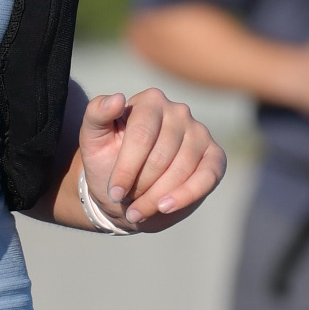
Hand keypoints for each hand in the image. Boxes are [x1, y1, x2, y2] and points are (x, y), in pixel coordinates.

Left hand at [78, 88, 225, 230]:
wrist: (127, 190)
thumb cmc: (108, 161)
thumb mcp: (93, 140)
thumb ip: (96, 115)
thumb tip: (116, 99)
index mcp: (150, 101)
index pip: (141, 137)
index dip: (126, 169)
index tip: (114, 192)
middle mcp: (179, 112)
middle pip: (161, 157)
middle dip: (140, 185)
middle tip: (125, 201)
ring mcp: (200, 133)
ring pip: (181, 170)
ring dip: (156, 197)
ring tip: (137, 210)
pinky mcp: (215, 157)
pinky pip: (207, 178)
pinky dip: (185, 196)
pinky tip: (165, 207)